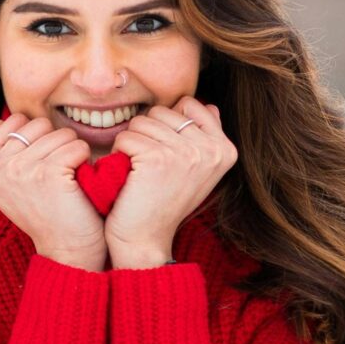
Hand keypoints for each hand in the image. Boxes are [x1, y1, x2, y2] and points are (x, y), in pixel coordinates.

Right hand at [0, 110, 105, 270]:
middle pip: (38, 124)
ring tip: (65, 180)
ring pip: (61, 133)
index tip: (38, 167)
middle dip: (55, 143)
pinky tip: (77, 181)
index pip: (15, 121)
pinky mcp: (47, 173)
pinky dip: (84, 160)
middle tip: (55, 175)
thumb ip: (1, 151)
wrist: (64, 248)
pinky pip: (76, 145)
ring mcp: (18, 169)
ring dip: (72, 152)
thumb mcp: (9, 183)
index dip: (37, 138)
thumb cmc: (43, 212)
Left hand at [104, 95, 234, 268]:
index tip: (168, 155)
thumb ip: (206, 136)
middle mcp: (211, 149)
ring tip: (141, 171)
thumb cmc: (166, 201)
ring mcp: (186, 153)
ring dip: (132, 143)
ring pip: (142, 121)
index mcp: (225, 149)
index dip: (168, 123)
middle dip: (148, 133)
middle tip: (151, 167)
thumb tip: (211, 106)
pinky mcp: (158, 158)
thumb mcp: (198, 168)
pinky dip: (119, 154)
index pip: (190, 104)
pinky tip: (129, 175)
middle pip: (162, 110)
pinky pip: (126, 136)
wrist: (146, 239)